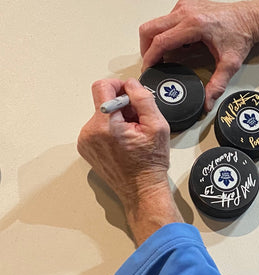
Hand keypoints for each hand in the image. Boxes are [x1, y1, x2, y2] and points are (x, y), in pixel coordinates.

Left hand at [78, 78, 182, 244]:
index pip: (102, 87)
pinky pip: (98, 127)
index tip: (131, 94)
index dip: (119, 85)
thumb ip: (143, 99)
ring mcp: (85, 141)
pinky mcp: (86, 147)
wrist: (141, 189)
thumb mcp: (157, 126)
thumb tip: (132, 84)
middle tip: (138, 121)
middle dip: (122, 105)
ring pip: (102, 114)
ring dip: (118, 117)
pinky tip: (125, 140)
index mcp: (105, 125)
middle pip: (103, 101)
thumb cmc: (150, 162)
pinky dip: (111, 128)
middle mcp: (89, 132)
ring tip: (133, 134)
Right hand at [139, 0, 258, 110]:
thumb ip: (217, 85)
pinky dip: (166, 32)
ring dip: (155, 40)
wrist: (249, 17)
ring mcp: (184, 5)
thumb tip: (206, 103)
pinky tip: (179, 44)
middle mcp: (186, 11)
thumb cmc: (241, 36)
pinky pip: (166, 18)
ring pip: (156, 22)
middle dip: (146, 48)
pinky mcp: (185, 3)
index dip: (150, 57)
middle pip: (150, 28)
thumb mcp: (230, 64)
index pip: (161, 41)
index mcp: (195, 25)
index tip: (148, 70)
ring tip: (165, 56)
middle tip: (152, 64)